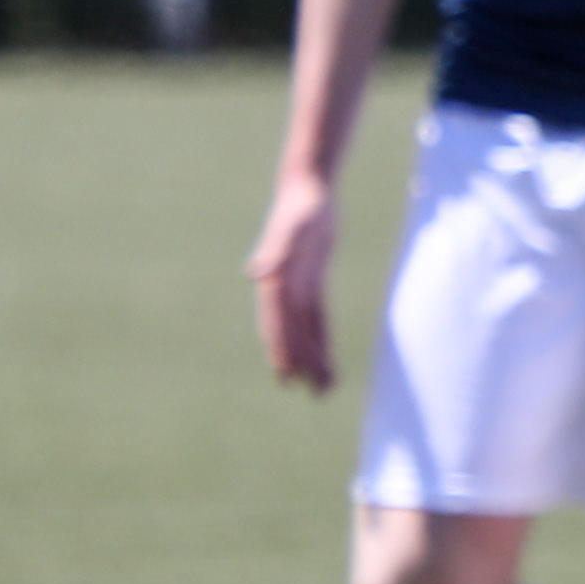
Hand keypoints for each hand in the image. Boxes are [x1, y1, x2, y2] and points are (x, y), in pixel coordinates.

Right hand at [248, 174, 339, 390]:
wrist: (308, 190)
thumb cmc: (302, 207)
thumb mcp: (293, 228)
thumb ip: (275, 251)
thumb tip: (255, 274)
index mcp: (275, 281)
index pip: (277, 322)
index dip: (281, 349)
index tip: (286, 376)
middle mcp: (283, 289)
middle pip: (291, 333)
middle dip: (301, 363)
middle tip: (316, 393)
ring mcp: (298, 287)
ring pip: (305, 331)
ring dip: (314, 358)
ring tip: (324, 388)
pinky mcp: (312, 282)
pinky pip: (317, 318)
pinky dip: (322, 339)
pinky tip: (329, 361)